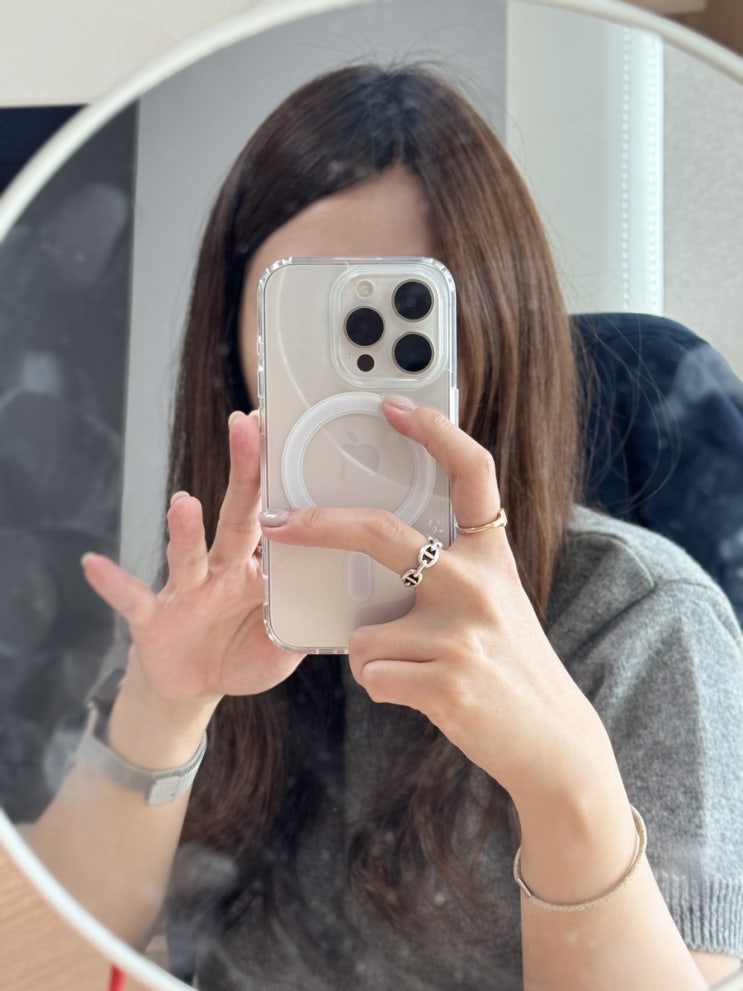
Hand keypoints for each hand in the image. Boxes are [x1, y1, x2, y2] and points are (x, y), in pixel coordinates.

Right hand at [82, 411, 303, 709]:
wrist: (194, 684)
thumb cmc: (243, 652)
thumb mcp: (284, 645)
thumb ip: (305, 623)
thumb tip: (339, 605)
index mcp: (260, 569)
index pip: (278, 520)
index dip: (286, 484)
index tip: (295, 440)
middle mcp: (223, 568)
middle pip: (237, 515)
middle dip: (243, 471)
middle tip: (247, 427)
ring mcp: (187, 590)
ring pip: (187, 553)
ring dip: (184, 529)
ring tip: (184, 502)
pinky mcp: (153, 618)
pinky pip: (132, 598)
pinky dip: (114, 583)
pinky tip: (94, 564)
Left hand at [260, 398, 612, 808]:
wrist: (551, 741)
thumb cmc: (508, 661)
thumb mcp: (495, 598)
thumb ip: (452, 566)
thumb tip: (376, 540)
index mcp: (492, 554)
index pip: (472, 471)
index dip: (434, 432)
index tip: (393, 407)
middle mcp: (479, 584)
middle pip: (382, 535)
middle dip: (322, 527)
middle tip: (282, 525)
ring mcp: (462, 634)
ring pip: (365, 633)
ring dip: (377, 656)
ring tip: (422, 670)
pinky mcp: (445, 684)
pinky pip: (372, 674)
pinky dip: (384, 686)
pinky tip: (425, 695)